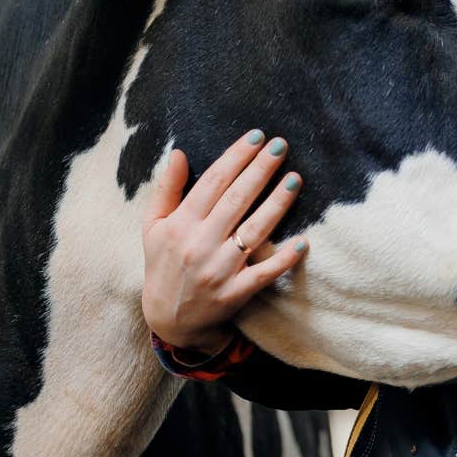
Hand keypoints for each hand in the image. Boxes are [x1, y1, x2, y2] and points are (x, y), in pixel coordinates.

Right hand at [141, 130, 307, 353]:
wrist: (168, 319)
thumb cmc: (163, 264)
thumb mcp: (153, 226)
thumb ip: (166, 189)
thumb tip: (178, 152)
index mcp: (180, 225)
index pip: (213, 182)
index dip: (236, 157)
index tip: (256, 137)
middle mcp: (200, 244)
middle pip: (237, 200)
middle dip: (261, 170)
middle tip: (281, 145)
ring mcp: (219, 270)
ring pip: (254, 231)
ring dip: (277, 203)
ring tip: (295, 178)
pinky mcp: (236, 293)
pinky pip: (265, 273)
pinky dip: (284, 258)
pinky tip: (303, 240)